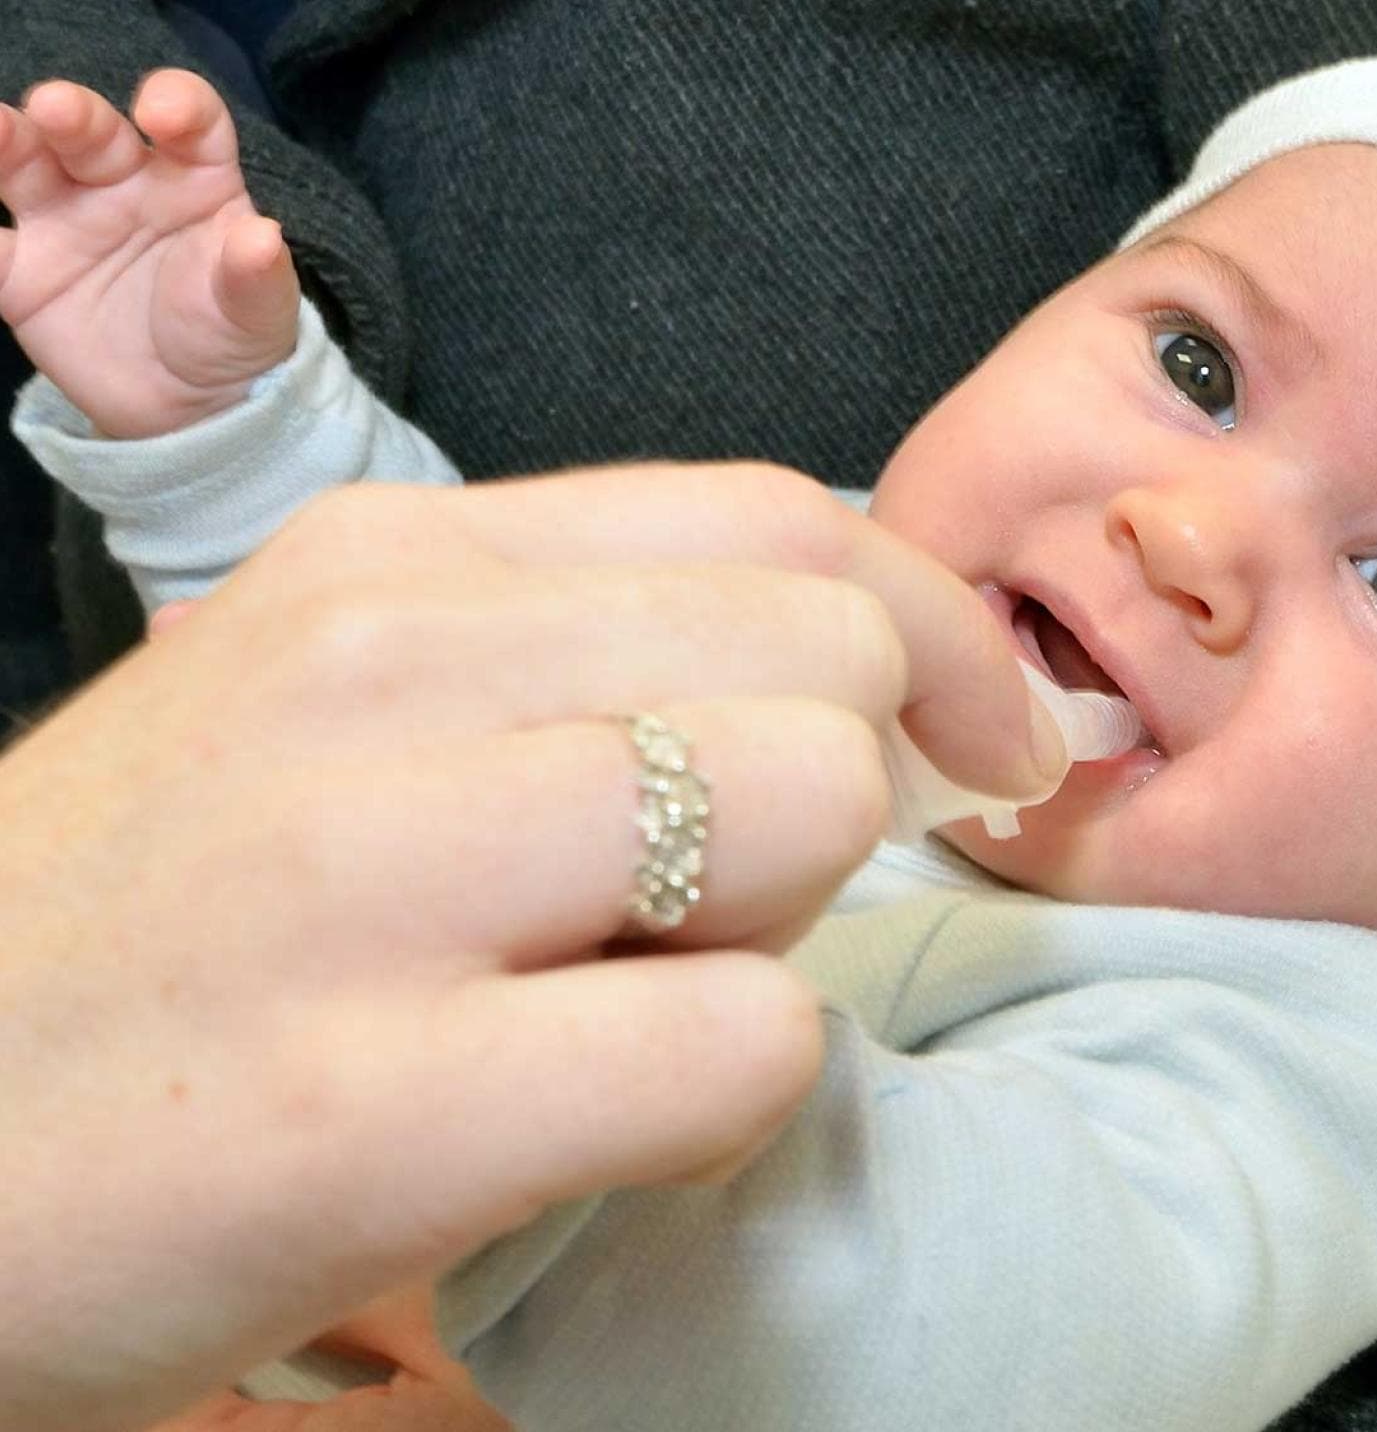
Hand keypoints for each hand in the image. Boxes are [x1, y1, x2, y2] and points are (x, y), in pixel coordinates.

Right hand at [0, 69, 297, 436]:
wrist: (190, 403)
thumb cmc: (232, 334)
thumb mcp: (259, 312)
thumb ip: (258, 276)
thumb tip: (262, 238)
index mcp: (194, 178)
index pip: (191, 123)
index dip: (178, 104)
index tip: (162, 113)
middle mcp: (123, 181)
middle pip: (94, 131)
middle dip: (74, 114)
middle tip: (55, 108)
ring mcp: (66, 218)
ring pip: (25, 164)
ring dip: (4, 140)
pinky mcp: (21, 272)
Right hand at [0, 462, 1061, 1431]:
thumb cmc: (147, 928)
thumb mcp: (314, 708)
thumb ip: (557, 657)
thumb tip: (842, 682)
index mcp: (386, 568)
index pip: (781, 516)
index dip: (934, 632)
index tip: (977, 742)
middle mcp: (379, 676)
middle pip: (831, 653)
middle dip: (850, 785)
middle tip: (729, 899)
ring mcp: (369, 880)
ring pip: (808, 803)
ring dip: (786, 923)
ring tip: (629, 994)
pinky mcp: (372, 1109)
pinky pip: (740, 1039)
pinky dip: (732, 1086)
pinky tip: (605, 1113)